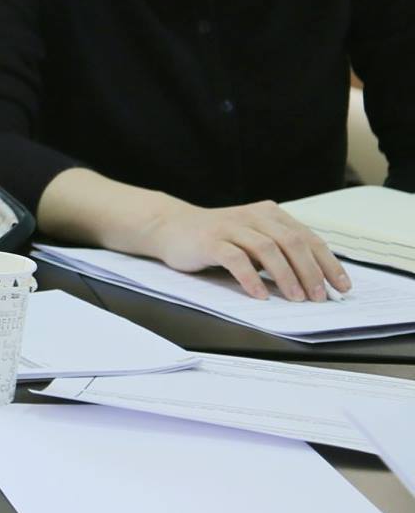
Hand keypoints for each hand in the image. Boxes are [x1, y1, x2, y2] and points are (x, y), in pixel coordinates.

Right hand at [141, 199, 350, 301]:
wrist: (170, 226)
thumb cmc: (217, 238)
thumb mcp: (253, 239)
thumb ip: (278, 251)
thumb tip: (314, 281)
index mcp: (270, 214)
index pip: (308, 238)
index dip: (328, 263)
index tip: (342, 286)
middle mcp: (253, 217)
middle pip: (292, 241)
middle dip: (311, 271)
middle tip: (320, 296)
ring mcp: (230, 227)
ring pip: (267, 248)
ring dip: (286, 276)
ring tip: (296, 298)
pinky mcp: (209, 241)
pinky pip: (235, 258)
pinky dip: (251, 278)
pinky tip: (260, 294)